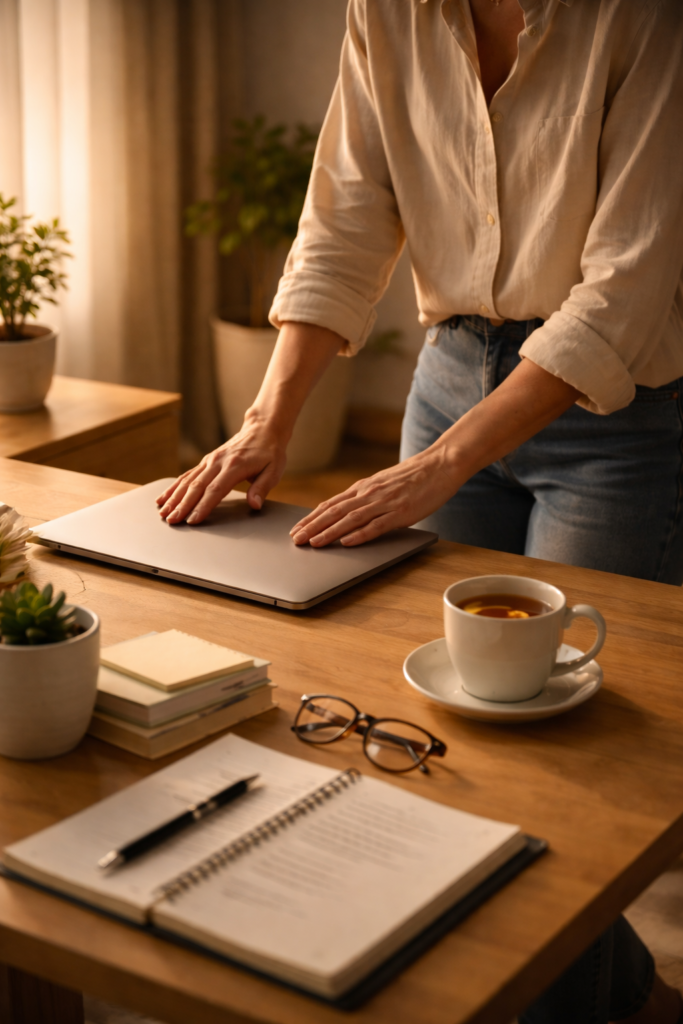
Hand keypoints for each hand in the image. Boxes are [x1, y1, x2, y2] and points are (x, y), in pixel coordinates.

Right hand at [156, 416, 287, 524]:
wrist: (262, 429)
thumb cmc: (269, 452)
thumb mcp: (274, 470)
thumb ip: (262, 488)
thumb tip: (255, 504)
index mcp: (235, 466)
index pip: (215, 489)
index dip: (203, 506)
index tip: (193, 519)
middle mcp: (218, 462)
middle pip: (196, 486)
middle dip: (183, 505)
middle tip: (172, 521)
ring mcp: (210, 460)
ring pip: (187, 480)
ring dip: (174, 497)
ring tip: (163, 512)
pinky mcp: (206, 461)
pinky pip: (187, 475)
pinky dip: (174, 487)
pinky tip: (164, 498)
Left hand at [290, 448, 457, 546]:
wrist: (439, 465)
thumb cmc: (413, 477)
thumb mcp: (382, 484)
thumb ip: (365, 497)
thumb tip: (348, 511)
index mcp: (363, 488)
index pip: (331, 504)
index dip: (311, 518)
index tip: (297, 529)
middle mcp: (369, 494)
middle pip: (334, 511)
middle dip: (312, 527)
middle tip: (296, 540)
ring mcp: (384, 503)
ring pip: (350, 519)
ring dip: (329, 532)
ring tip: (314, 543)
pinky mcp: (400, 512)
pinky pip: (376, 525)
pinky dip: (359, 534)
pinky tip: (346, 542)